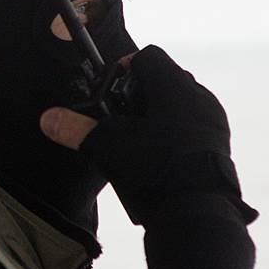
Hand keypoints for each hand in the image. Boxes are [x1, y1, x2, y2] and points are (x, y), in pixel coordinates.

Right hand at [40, 45, 256, 224]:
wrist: (195, 212)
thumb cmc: (153, 170)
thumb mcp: (106, 147)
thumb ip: (75, 128)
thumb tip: (48, 119)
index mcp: (174, 87)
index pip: (147, 56)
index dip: (125, 66)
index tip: (111, 86)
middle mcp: (199, 96)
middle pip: (165, 77)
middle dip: (141, 91)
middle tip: (121, 114)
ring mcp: (214, 120)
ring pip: (181, 102)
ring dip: (160, 111)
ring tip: (140, 137)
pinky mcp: (220, 143)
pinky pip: (194, 124)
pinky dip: (176, 131)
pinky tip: (159, 154)